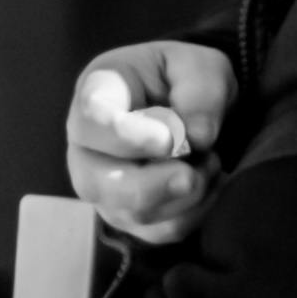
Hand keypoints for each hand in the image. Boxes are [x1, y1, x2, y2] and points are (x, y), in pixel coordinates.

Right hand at [65, 38, 233, 243]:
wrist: (186, 107)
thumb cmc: (182, 80)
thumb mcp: (200, 66)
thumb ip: (200, 91)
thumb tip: (197, 138)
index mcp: (98, 93)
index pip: (92, 119)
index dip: (127, 136)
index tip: (169, 140)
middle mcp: (87, 146)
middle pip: (98, 183)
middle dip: (154, 185)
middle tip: (194, 172)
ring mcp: (103, 187)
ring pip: (133, 212)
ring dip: (186, 193)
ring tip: (208, 160)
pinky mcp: (129, 217)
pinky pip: (161, 231)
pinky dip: (196, 212)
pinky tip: (206, 182)